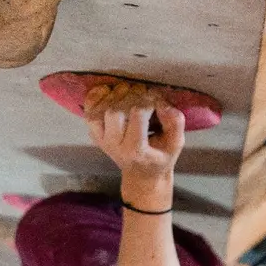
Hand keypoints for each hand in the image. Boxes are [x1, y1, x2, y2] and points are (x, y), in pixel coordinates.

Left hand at [83, 81, 184, 207]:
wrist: (142, 174)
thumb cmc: (161, 157)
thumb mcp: (176, 144)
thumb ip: (175, 123)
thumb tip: (163, 104)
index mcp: (136, 149)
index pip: (137, 115)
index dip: (149, 100)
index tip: (158, 99)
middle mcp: (114, 145)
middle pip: (115, 112)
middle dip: (130, 96)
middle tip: (144, 92)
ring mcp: (101, 140)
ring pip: (98, 111)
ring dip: (113, 96)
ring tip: (128, 90)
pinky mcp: (95, 135)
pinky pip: (88, 112)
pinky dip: (95, 97)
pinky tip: (108, 90)